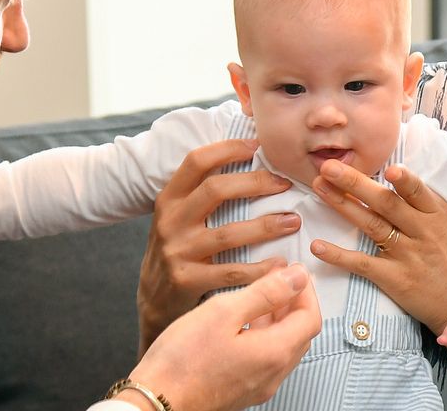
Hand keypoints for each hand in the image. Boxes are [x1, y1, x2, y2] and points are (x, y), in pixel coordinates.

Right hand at [128, 264, 320, 410]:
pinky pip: (265, 359)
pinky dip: (264, 335)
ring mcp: (258, 386)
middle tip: (279, 279)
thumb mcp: (224, 311)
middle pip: (300, 334)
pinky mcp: (242, 390)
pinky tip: (242, 323)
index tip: (293, 271)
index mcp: (274, 353)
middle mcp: (272, 374)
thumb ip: (265, 292)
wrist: (156, 401)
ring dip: (279, 319)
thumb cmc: (182, 360)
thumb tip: (296, 277)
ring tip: (260, 295)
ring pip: (283, 347)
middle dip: (295, 303)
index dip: (306, 290)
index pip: (310, 317)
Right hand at [137, 138, 300, 351]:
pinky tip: (280, 264)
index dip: (227, 149)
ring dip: (266, 226)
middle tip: (285, 184)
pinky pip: (231, 272)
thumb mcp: (178, 216)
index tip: (257, 146)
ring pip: (228, 233)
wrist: (153, 299)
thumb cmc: (178, 249)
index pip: (196, 161)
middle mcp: (170, 221)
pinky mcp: (187, 280)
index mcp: (169, 198)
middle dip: (256, 183)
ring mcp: (178, 251)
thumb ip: (201, 193)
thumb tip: (246, 156)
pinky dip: (260, 268)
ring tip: (293, 221)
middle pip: (215, 190)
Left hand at [309, 161, 446, 334]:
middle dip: (355, 182)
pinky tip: (317, 246)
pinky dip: (338, 255)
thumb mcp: (445, 223)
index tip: (388, 167)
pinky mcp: (395, 279)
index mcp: (436, 214)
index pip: (418, 192)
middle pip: (386, 203)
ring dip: (342, 205)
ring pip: (371, 225)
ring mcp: (408, 255)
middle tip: (328, 166)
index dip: (404, 180)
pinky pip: (363, 264)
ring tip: (319, 188)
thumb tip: (390, 172)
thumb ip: (420, 201)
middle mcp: (422, 231)